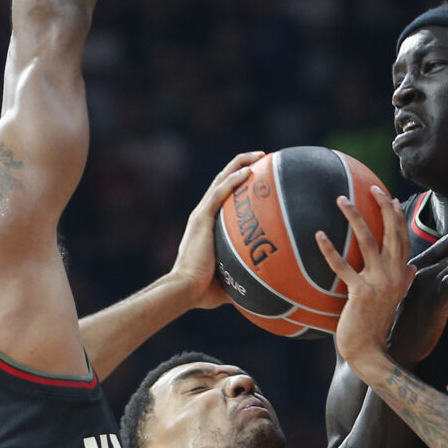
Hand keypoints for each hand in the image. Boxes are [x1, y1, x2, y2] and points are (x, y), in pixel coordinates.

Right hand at [170, 151, 264, 309]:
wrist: (184, 290)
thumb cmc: (202, 291)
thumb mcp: (227, 279)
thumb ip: (241, 275)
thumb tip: (262, 285)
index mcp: (207, 227)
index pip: (223, 197)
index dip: (238, 183)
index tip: (257, 176)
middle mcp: (203, 216)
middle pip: (223, 182)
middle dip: (243, 166)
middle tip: (263, 157)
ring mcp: (202, 215)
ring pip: (222, 181)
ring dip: (241, 165)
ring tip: (261, 155)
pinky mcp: (202, 219)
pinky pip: (219, 194)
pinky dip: (233, 181)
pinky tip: (249, 172)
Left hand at [316, 185, 413, 367]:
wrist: (369, 353)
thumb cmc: (375, 327)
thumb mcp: (393, 301)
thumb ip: (401, 283)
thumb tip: (410, 268)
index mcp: (400, 276)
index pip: (403, 239)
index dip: (398, 217)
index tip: (390, 198)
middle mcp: (393, 276)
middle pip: (392, 232)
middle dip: (383, 206)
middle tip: (372, 187)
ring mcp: (378, 283)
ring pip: (368, 241)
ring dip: (355, 217)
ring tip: (341, 199)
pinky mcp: (360, 293)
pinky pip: (343, 266)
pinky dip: (330, 250)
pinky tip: (319, 235)